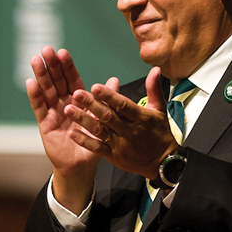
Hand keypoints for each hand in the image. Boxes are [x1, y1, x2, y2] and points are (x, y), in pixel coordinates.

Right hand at [26, 47, 100, 211]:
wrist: (82, 165)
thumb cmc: (93, 142)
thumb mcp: (102, 120)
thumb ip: (106, 100)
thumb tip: (115, 80)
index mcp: (78, 100)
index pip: (72, 79)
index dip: (67, 66)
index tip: (63, 52)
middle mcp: (64, 103)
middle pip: (57, 81)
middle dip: (52, 65)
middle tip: (46, 49)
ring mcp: (53, 112)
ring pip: (46, 91)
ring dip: (41, 76)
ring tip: (36, 60)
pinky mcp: (45, 124)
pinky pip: (39, 108)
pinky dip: (35, 96)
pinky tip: (31, 84)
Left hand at [65, 66, 180, 179]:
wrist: (163, 162)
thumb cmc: (160, 132)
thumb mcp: (160, 109)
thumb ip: (153, 89)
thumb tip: (155, 68)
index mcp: (141, 118)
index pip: (123, 105)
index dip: (110, 96)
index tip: (96, 87)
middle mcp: (130, 131)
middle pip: (108, 117)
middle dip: (91, 105)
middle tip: (76, 93)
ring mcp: (121, 145)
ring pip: (100, 131)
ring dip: (83, 120)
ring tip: (68, 110)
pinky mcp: (114, 157)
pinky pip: (97, 148)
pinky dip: (85, 141)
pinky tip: (72, 132)